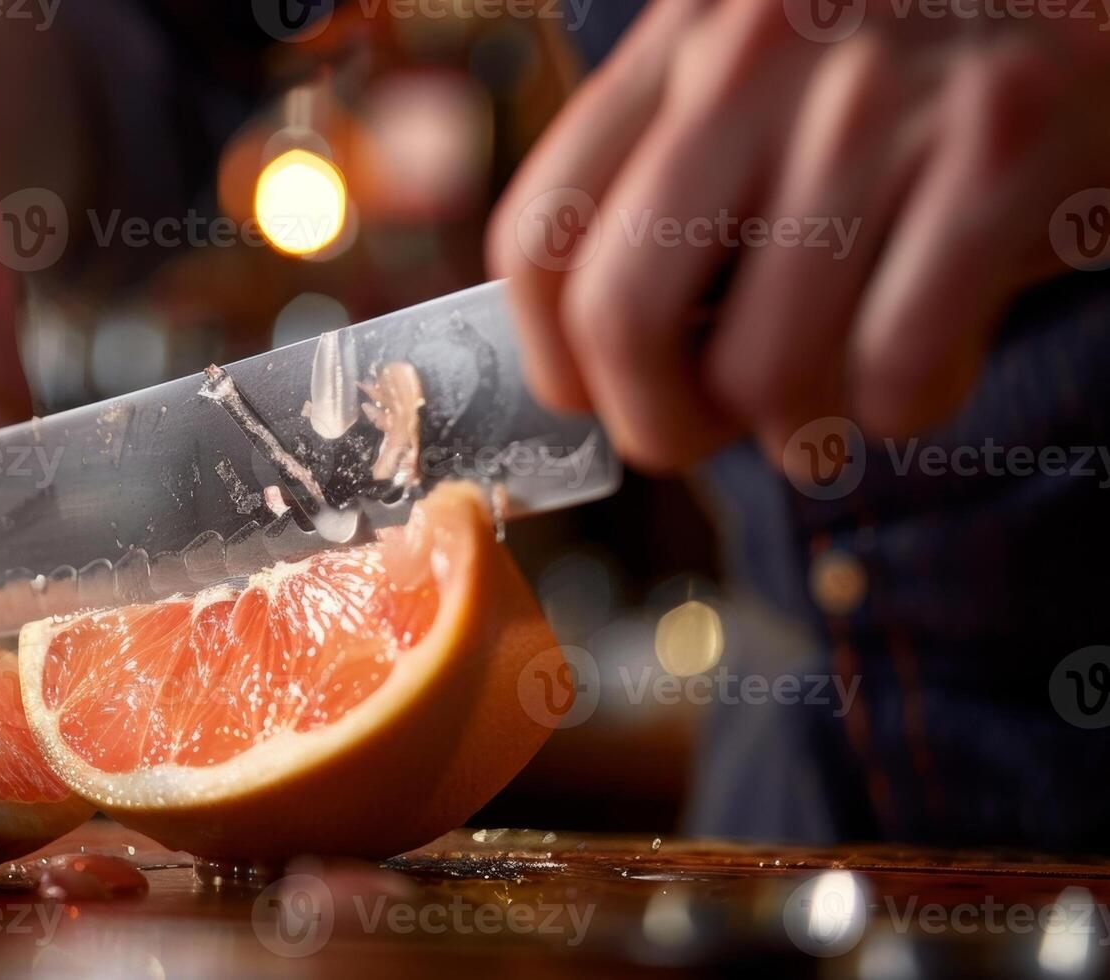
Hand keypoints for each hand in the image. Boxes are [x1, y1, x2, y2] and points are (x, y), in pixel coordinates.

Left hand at [487, 0, 1109, 472]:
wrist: (1095, 6)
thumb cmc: (916, 84)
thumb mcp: (769, 92)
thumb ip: (672, 191)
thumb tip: (588, 371)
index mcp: (679, 41)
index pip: (537, 239)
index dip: (554, 361)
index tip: (598, 399)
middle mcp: (757, 54)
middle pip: (621, 315)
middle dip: (657, 424)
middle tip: (706, 431)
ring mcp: (879, 96)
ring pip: (763, 368)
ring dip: (795, 431)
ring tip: (832, 401)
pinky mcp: (1002, 145)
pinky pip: (896, 365)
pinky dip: (903, 408)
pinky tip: (924, 365)